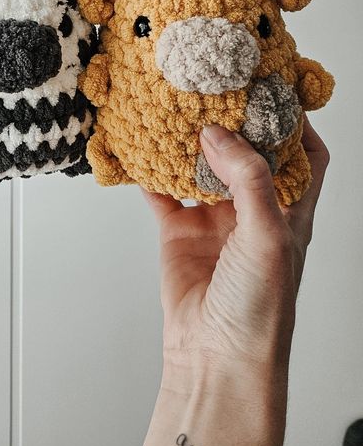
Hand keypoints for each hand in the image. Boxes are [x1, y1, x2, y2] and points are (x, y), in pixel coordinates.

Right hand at [138, 115, 328, 445]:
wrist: (216, 358)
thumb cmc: (261, 312)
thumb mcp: (268, 236)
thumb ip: (249, 180)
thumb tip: (219, 133)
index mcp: (291, 212)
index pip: (303, 157)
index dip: (293, 123)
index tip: (272, 88)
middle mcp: (254, 211)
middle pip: (247, 154)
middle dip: (231, 122)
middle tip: (213, 87)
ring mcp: (215, 221)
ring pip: (202, 167)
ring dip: (189, 142)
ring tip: (176, 107)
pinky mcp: (179, 232)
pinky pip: (164, 192)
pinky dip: (151, 171)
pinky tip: (141, 148)